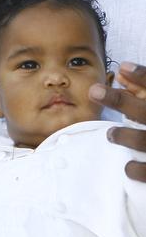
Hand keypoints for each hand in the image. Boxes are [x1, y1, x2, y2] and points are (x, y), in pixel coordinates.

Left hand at [89, 61, 145, 181]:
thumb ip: (144, 88)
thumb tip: (123, 70)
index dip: (143, 76)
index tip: (123, 67)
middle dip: (120, 101)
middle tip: (94, 91)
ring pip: (143, 140)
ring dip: (123, 135)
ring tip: (111, 134)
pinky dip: (136, 169)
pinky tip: (128, 167)